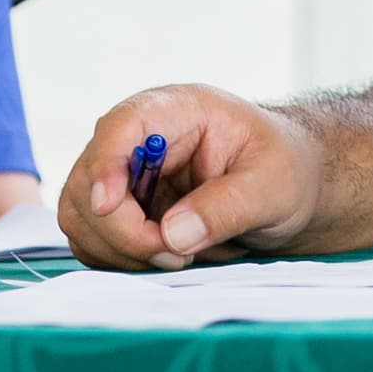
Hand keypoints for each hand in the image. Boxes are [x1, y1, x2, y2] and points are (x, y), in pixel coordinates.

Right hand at [60, 84, 321, 269]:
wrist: (290, 186)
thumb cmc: (285, 170)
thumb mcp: (272, 185)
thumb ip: (226, 206)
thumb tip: (171, 234)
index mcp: (177, 111)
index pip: (120, 125)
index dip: (105, 164)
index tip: (108, 205)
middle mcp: (140, 139)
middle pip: (88, 181)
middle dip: (124, 230)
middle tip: (177, 254)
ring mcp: (125, 175)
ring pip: (82, 217)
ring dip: (123, 251)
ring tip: (183, 256)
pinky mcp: (122, 210)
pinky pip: (94, 240)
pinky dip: (124, 260)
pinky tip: (172, 256)